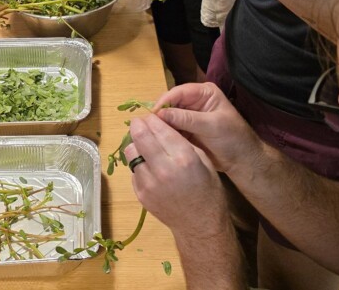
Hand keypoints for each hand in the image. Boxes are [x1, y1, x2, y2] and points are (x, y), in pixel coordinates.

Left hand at [123, 114, 229, 238]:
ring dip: (136, 144)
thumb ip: (181, 141)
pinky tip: (149, 166)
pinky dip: (138, 163)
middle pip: (140, 136)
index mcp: (183, 158)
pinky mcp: (140, 193)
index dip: (153, 118)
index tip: (151, 116)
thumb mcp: (203, 160)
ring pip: (131, 152)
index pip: (159, 128)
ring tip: (144, 145)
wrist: (199, 223)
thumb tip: (161, 125)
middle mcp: (163, 169)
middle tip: (140, 123)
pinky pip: (133, 170)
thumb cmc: (207, 189)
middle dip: (138, 125)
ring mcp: (149, 183)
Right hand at [151, 82, 262, 173]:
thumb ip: (188, 119)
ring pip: (167, 117)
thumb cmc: (233, 139)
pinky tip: (154, 140)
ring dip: (159, 125)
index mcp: (204, 93)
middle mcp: (193, 101)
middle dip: (159, 113)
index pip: (179, 92)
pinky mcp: (184, 130)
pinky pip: (169, 129)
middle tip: (146, 125)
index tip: (153, 114)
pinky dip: (162, 134)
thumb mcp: (212, 126)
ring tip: (147, 133)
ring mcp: (187, 116)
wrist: (241, 161)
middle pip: (170, 103)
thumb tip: (161, 114)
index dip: (164, 101)